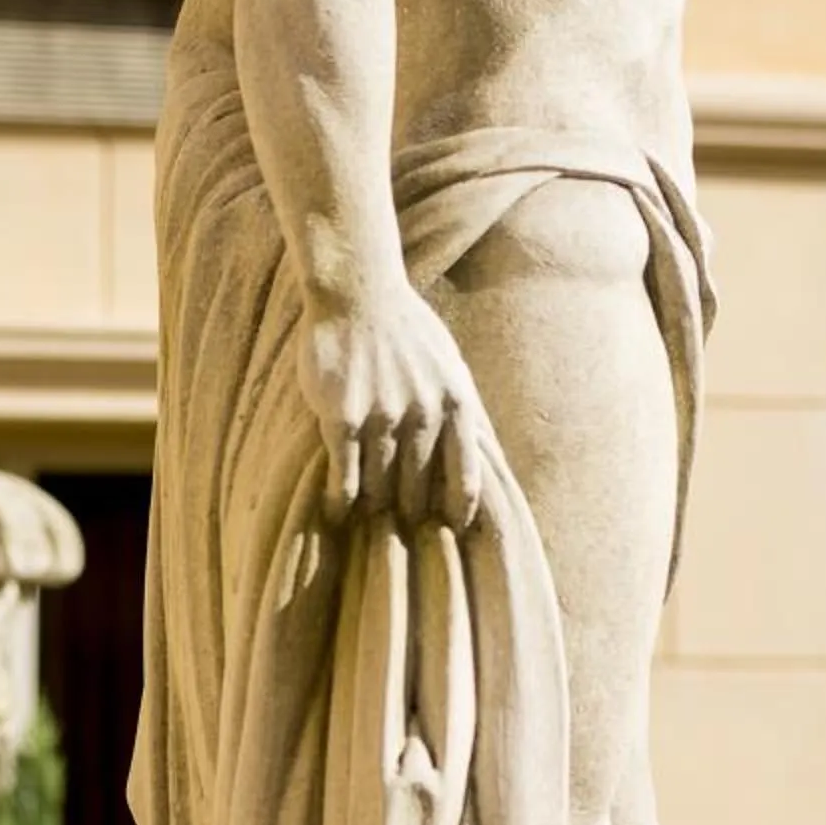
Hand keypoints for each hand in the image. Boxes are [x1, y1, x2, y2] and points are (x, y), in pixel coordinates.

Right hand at [297, 284, 489, 531]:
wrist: (357, 293)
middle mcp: (423, 414)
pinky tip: (337, 510)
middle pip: (419, 491)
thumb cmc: (408, 331)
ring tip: (367, 519)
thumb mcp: (451, 366)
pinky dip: (340, 501)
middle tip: (400, 526)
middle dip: (410, 512)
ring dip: (373, 509)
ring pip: (380, 489)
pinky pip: (343, 478)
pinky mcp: (341, 417)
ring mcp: (381, 417)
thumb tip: (488, 457)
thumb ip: (464, 411)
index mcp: (456, 403)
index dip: (458, 513)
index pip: (465, 478)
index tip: (451, 530)